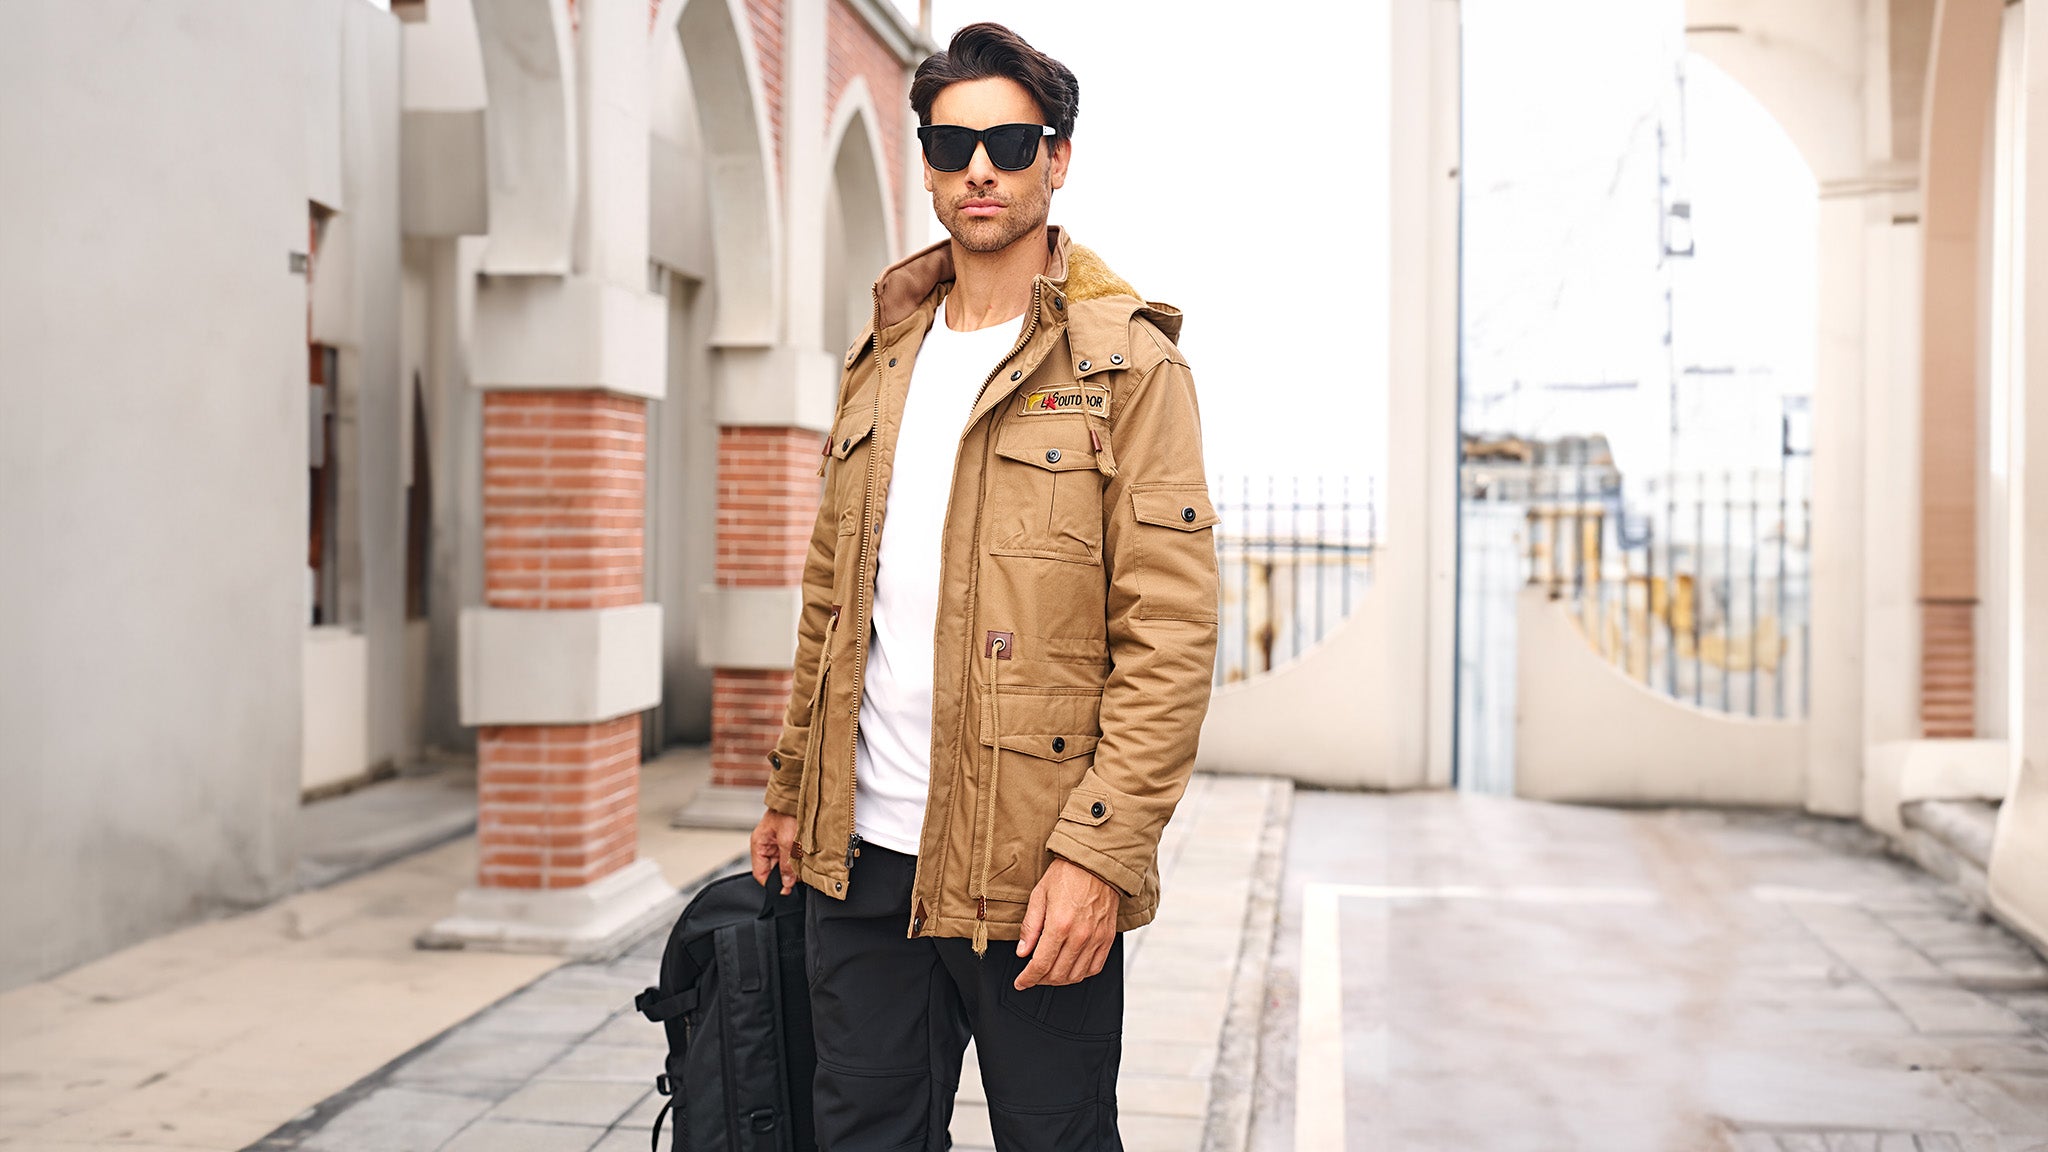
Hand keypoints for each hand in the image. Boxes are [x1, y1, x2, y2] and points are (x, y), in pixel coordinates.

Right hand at [749, 810, 798, 894]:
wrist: (799, 795)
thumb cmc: (788, 811)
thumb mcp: (787, 839)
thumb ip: (786, 863)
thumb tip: (786, 883)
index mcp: (759, 844)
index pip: (760, 874)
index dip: (772, 884)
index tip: (785, 890)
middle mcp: (766, 845)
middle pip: (773, 870)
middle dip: (786, 876)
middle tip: (798, 878)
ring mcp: (777, 844)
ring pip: (783, 865)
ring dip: (793, 868)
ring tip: (803, 866)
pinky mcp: (787, 841)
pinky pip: (790, 857)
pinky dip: (797, 860)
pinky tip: (805, 859)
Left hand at [1014, 857, 1118, 988]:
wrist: (1096, 864)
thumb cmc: (1067, 875)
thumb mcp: (1039, 895)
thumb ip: (1030, 927)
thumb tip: (1022, 951)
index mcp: (1060, 925)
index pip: (1041, 965)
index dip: (1028, 978)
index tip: (1021, 982)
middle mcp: (1080, 936)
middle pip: (1058, 974)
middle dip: (1041, 980)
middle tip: (1032, 976)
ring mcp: (1096, 939)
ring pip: (1076, 975)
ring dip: (1060, 980)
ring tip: (1049, 973)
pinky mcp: (1107, 938)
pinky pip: (1095, 967)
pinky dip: (1081, 974)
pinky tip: (1071, 968)